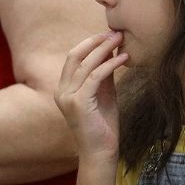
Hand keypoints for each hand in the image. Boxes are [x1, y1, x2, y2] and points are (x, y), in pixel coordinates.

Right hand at [56, 32, 124, 157]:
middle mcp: (61, 91)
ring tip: (121, 39)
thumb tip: (112, 50)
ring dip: (105, 48)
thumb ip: (104, 74)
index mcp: (63, 88)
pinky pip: (95, 76)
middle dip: (95, 41)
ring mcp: (67, 97)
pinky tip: (123, 58)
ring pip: (85, 64)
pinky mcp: (79, 103)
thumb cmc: (103, 126)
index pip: (73, 57)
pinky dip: (110, 64)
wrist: (100, 153)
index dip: (90, 43)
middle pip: (75, 55)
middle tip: (114, 32)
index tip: (108, 34)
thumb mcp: (104, 94)